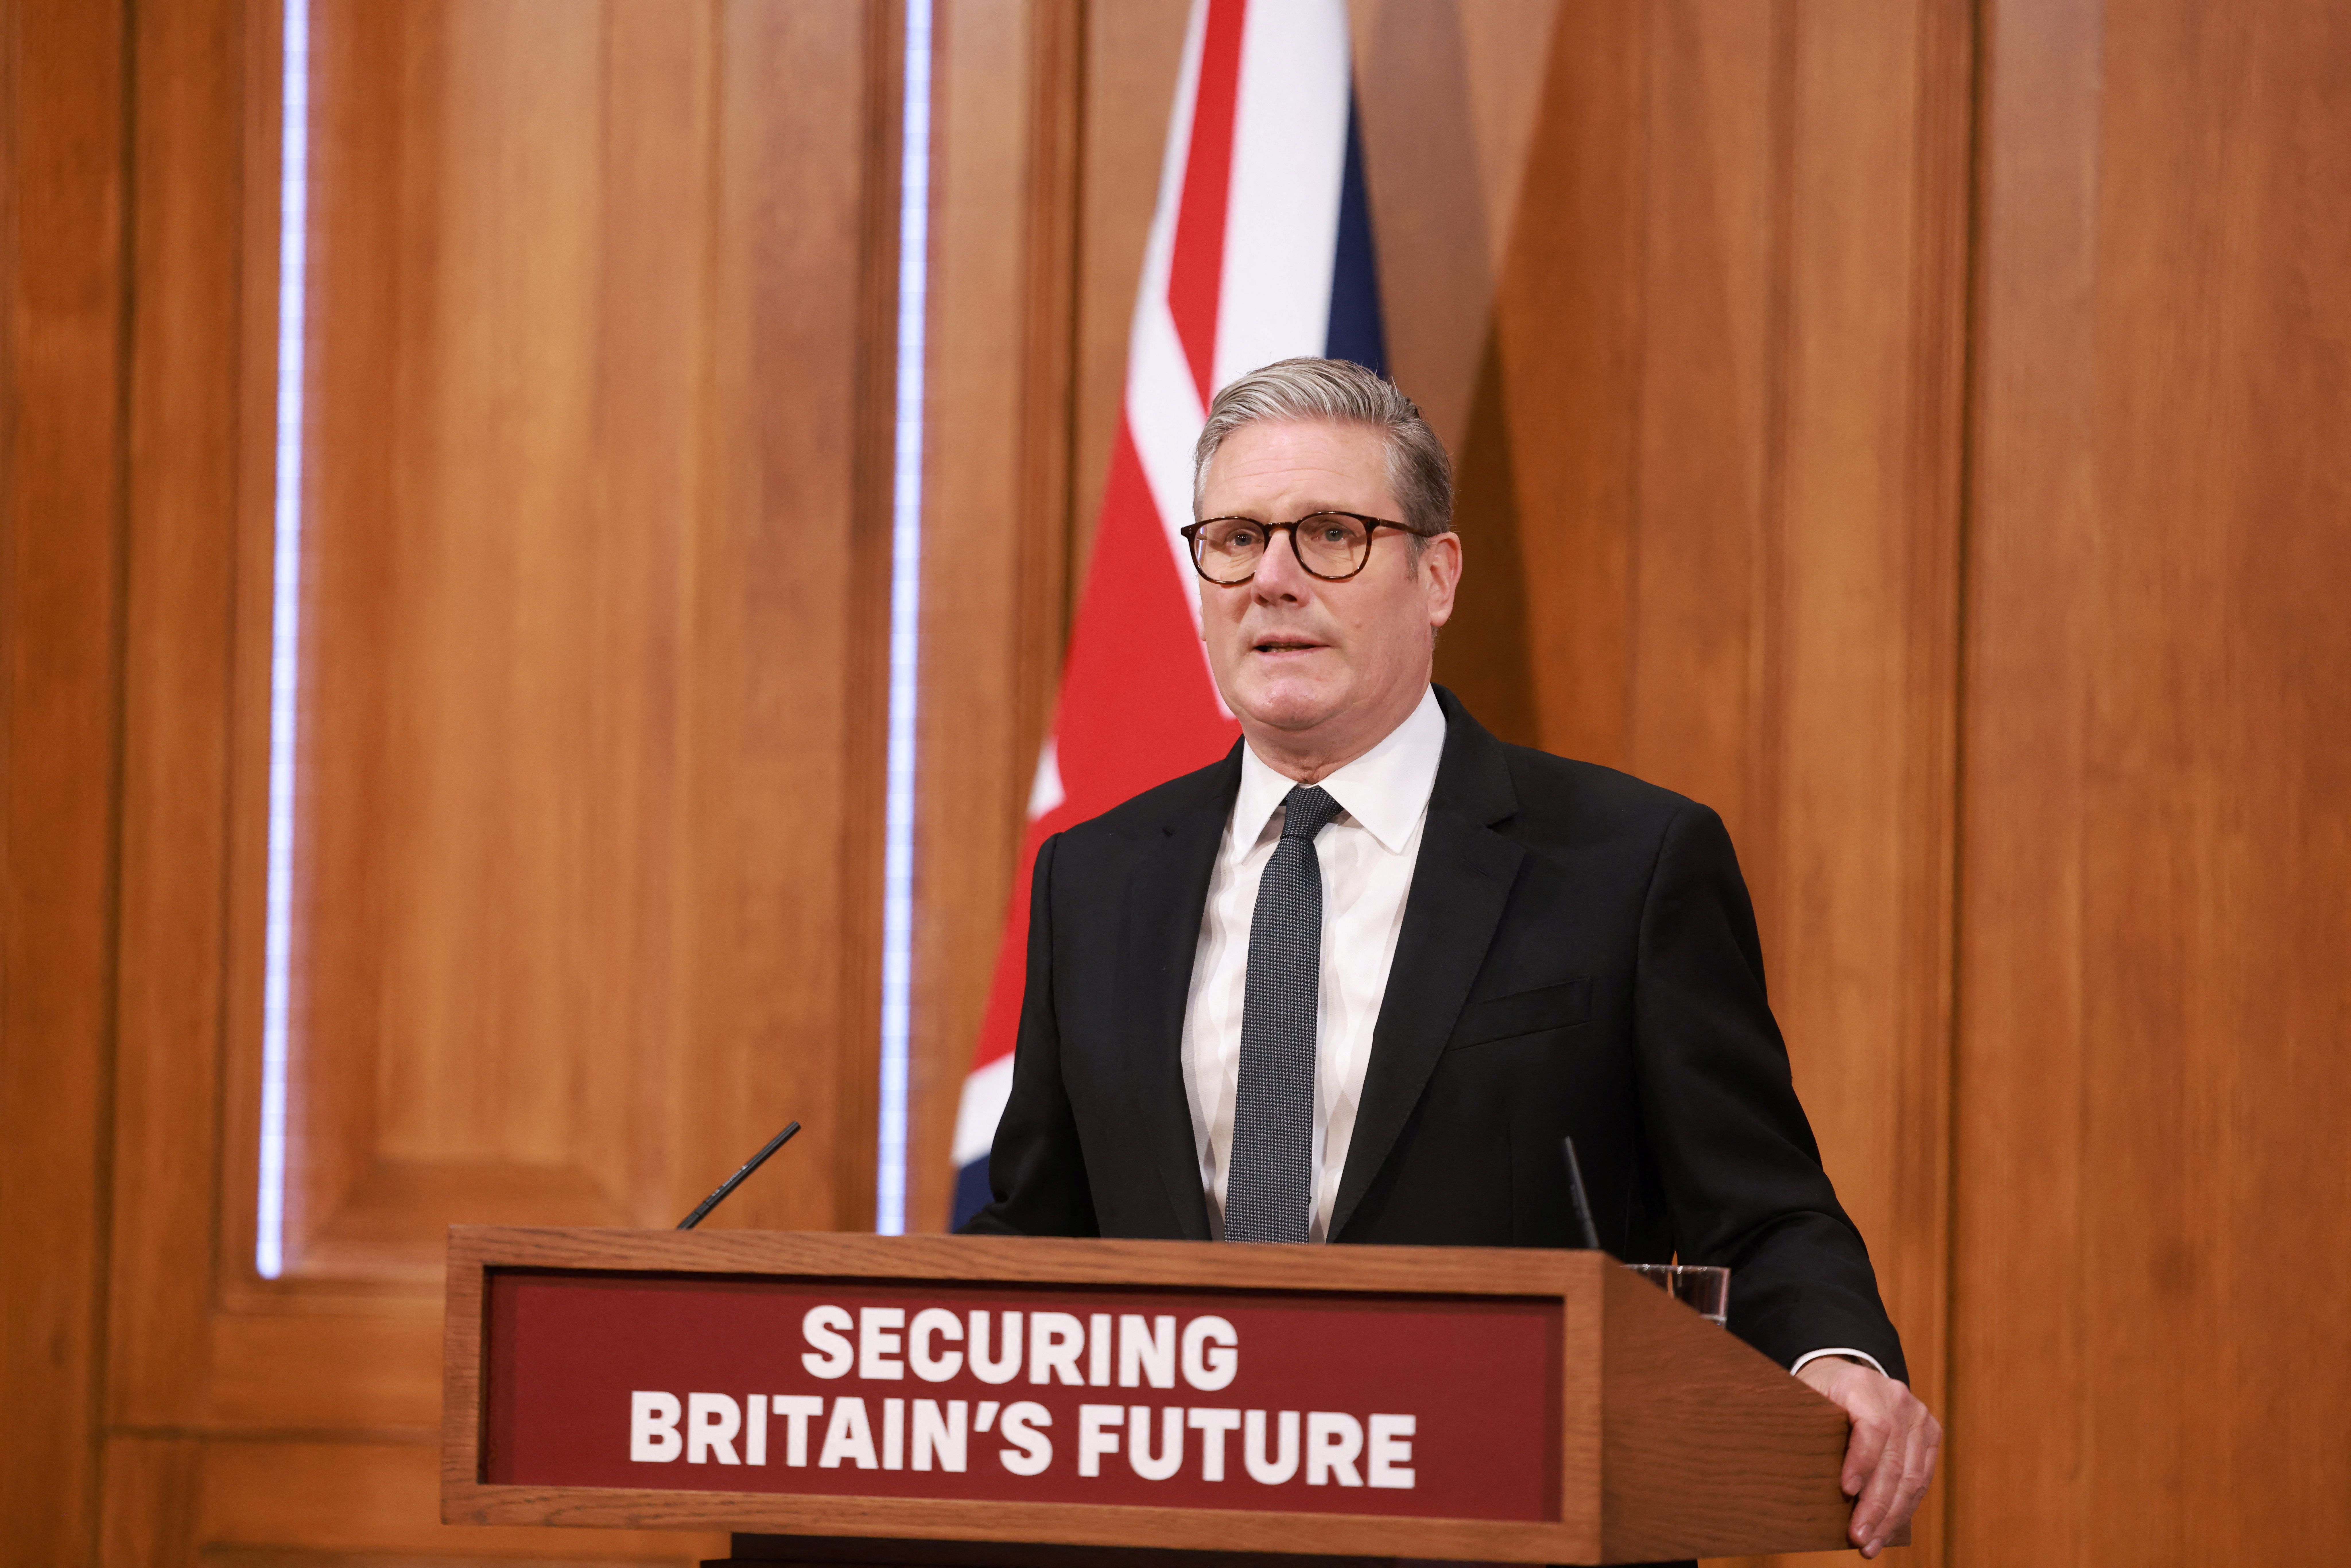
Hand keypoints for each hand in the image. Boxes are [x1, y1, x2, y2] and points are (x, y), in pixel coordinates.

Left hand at [1794, 1355, 1940, 1557]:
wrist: (1846, 1374)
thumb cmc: (1818, 1393)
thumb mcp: (1804, 1398)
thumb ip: (1802, 1423)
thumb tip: (1785, 1467)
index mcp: (1861, 1384)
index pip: (1872, 1426)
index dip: (1861, 1461)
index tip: (1845, 1491)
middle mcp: (1895, 1397)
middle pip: (1893, 1460)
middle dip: (1876, 1506)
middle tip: (1858, 1538)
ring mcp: (1917, 1415)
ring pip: (1911, 1476)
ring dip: (1891, 1516)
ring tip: (1870, 1544)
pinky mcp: (1929, 1432)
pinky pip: (1922, 1477)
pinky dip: (1905, 1507)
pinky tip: (1887, 1529)